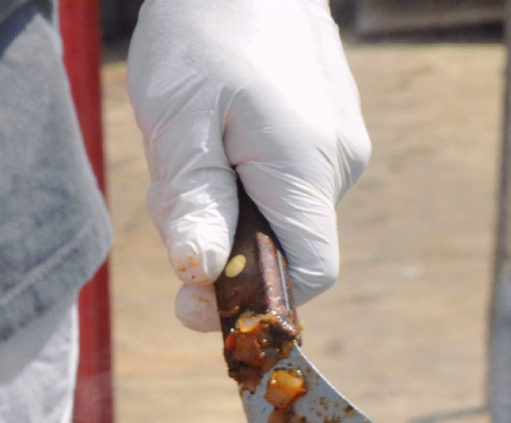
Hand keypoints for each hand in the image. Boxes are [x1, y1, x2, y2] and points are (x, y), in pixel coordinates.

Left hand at [127, 0, 370, 331]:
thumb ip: (193, 202)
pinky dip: (237, 182)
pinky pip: (279, 188)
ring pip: (275, 218)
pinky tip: (213, 135)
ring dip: (222, 207)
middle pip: (280, 249)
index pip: (308, 273)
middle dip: (218, 242)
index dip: (252, 303)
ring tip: (191, 145)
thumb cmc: (202, 32)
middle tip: (171, 186)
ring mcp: (338, 147)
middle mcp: (339, 162)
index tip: (189, 303)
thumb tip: (201, 277)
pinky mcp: (326, 135)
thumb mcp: (179, 121)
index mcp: (307, 164)